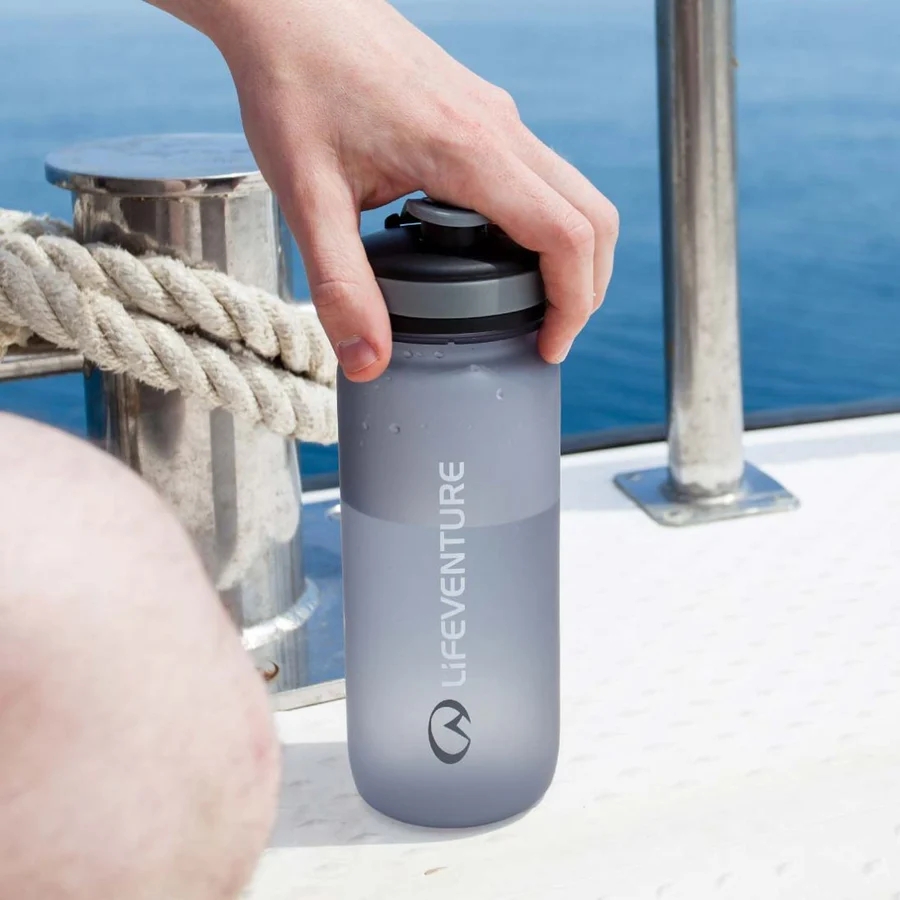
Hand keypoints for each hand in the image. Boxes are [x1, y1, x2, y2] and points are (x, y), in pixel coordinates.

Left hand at [159, 0, 618, 379]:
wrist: (288, 7)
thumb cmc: (294, 83)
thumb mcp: (307, 197)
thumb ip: (341, 286)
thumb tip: (370, 362)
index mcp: (470, 152)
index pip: (567, 235)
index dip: (574, 304)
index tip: (549, 345)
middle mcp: (500, 129)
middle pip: (594, 216)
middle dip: (589, 287)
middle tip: (550, 334)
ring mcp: (497, 116)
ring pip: (575, 192)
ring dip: (573, 254)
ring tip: (531, 304)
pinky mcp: (481, 112)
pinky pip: (541, 174)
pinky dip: (544, 223)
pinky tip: (497, 252)